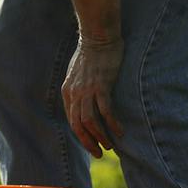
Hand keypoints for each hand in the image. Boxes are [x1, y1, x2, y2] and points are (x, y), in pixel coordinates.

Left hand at [62, 34, 124, 157]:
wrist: (98, 35)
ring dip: (100, 136)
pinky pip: (105, 111)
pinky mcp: (101, 86)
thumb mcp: (77, 72)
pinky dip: (112, 124)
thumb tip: (83, 102)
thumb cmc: (91, 53)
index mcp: (67, 91)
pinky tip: (120, 131)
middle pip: (78, 125)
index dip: (81, 135)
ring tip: (111, 146)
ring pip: (90, 122)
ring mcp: (87, 90)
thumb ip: (77, 88)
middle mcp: (74, 93)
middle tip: (99, 152)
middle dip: (89, 142)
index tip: (91, 144)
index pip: (72, 120)